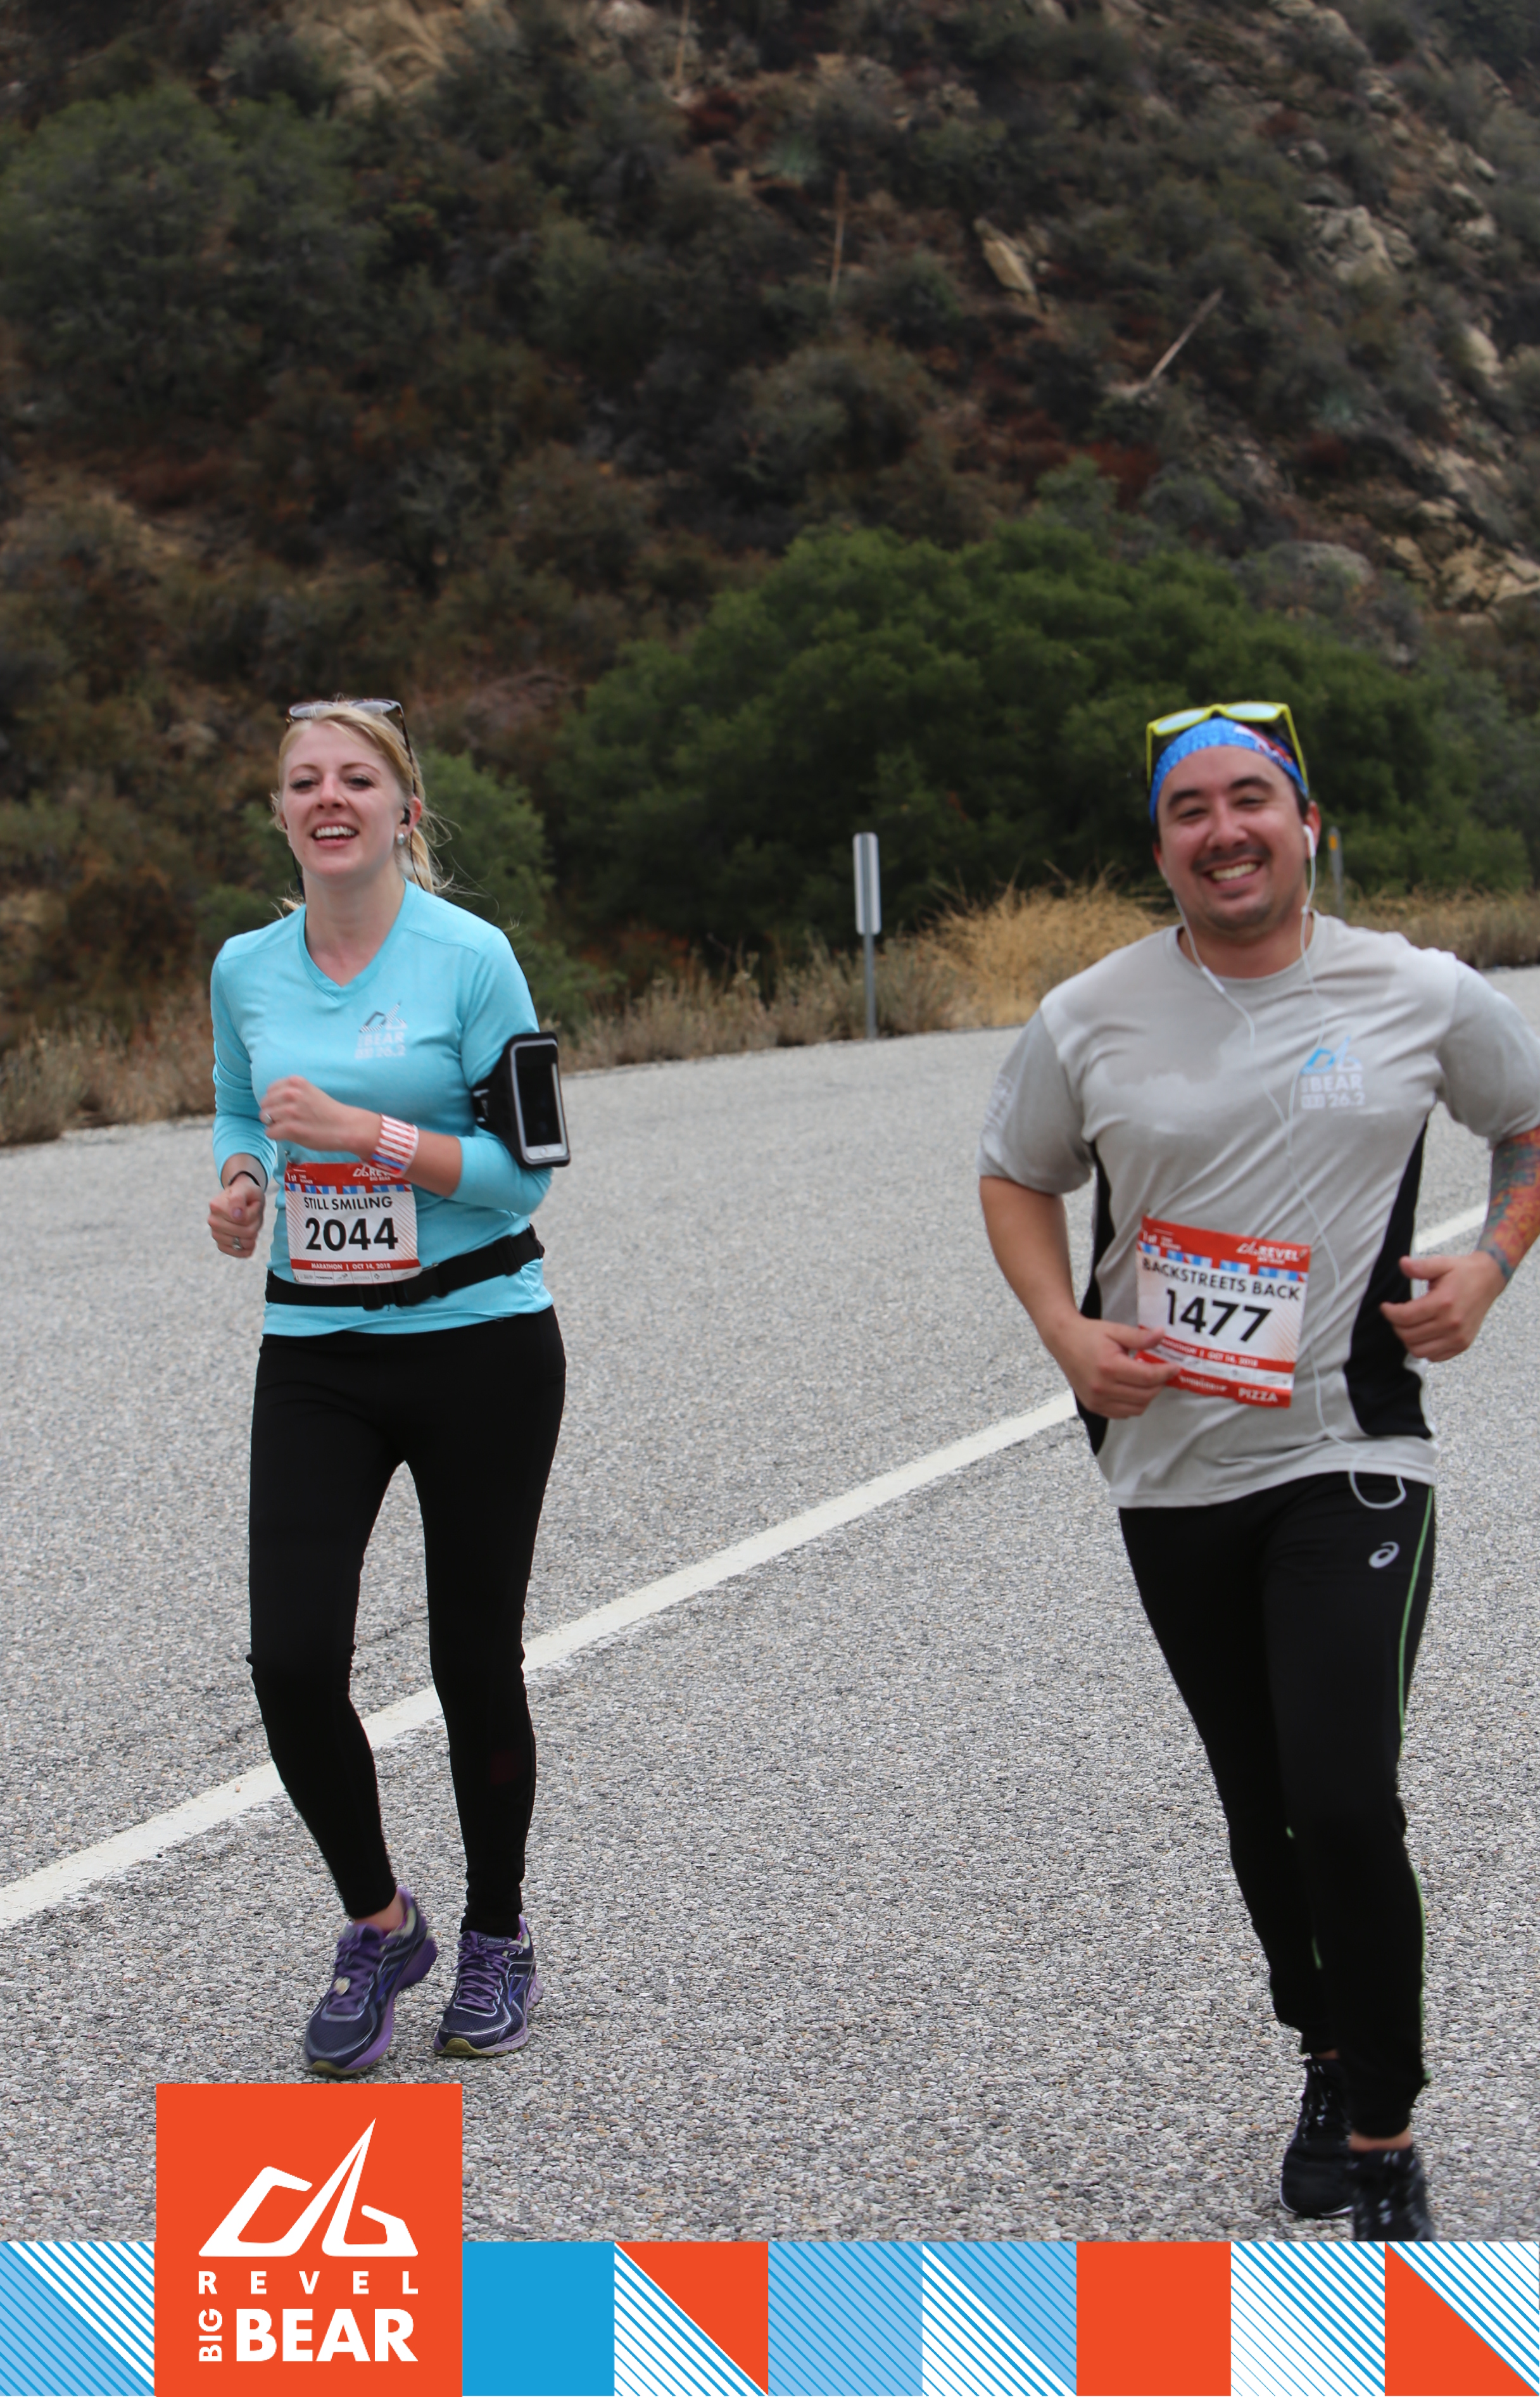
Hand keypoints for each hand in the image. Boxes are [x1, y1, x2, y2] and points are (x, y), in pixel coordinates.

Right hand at [209, 1174, 266, 1260]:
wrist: (242, 1198)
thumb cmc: (245, 1193)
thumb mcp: (246, 1189)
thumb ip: (238, 1199)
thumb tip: (236, 1216)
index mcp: (216, 1206)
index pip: (245, 1219)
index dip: (254, 1212)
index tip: (250, 1204)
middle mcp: (212, 1221)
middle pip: (246, 1232)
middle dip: (255, 1224)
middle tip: (252, 1214)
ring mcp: (215, 1234)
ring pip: (244, 1243)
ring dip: (253, 1235)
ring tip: (248, 1224)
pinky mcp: (220, 1244)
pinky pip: (236, 1253)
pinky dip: (246, 1248)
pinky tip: (249, 1240)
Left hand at [258, 1076, 378, 1158]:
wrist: (346, 1126)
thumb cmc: (329, 1112)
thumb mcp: (310, 1092)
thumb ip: (291, 1093)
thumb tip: (270, 1105)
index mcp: (295, 1082)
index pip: (269, 1090)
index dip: (276, 1102)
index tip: (286, 1109)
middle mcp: (291, 1093)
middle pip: (265, 1104)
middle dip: (272, 1114)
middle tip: (287, 1121)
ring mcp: (290, 1110)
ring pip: (265, 1118)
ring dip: (274, 1125)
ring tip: (289, 1128)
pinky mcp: (290, 1128)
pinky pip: (270, 1132)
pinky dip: (277, 1136)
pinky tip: (289, 1135)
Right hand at [1049, 1315, 1180, 1418]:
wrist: (1063, 1341)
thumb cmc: (1088, 1334)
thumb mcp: (1115, 1330)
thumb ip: (1140, 1337)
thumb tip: (1162, 1335)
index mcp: (1109, 1367)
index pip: (1147, 1378)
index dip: (1165, 1373)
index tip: (1174, 1367)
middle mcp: (1102, 1387)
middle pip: (1144, 1396)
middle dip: (1159, 1385)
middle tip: (1163, 1373)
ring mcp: (1097, 1400)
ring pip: (1136, 1408)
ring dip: (1148, 1397)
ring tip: (1148, 1381)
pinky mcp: (1093, 1406)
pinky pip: (1123, 1413)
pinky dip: (1134, 1405)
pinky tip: (1133, 1389)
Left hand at [1382, 1251, 1505, 1361]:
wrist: (1488, 1280)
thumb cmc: (1463, 1272)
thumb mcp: (1441, 1263)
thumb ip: (1420, 1266)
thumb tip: (1402, 1264)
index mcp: (1443, 1303)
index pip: (1405, 1317)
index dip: (1390, 1313)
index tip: (1386, 1307)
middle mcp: (1451, 1324)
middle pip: (1409, 1335)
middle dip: (1396, 1325)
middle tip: (1396, 1315)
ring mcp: (1458, 1337)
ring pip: (1419, 1351)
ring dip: (1407, 1339)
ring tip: (1407, 1326)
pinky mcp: (1462, 1345)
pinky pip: (1434, 1357)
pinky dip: (1423, 1349)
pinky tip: (1422, 1334)